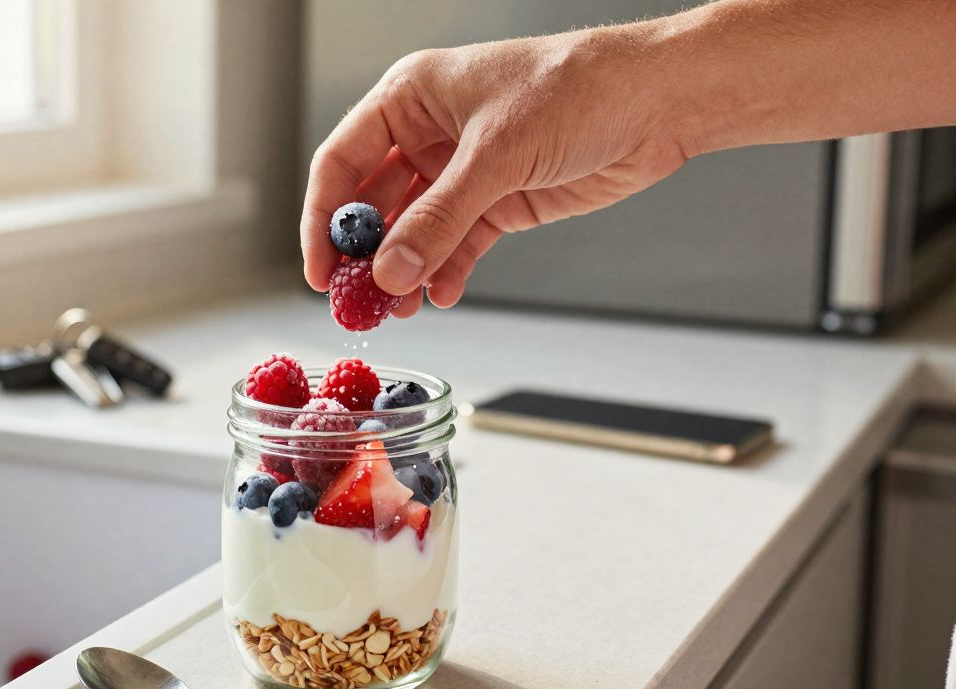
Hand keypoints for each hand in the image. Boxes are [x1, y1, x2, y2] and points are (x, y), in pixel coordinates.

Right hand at [300, 29, 688, 316]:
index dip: (324, 219)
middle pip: (374, 204)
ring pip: (414, 232)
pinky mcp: (498, 202)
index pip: (342, 163)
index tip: (320, 270)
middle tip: (355, 303)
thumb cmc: (577, 88)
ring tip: (398, 311)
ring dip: (404, 273)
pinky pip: (455, 246)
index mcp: (410, 98)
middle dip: (365, 256)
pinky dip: (446, 273)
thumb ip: (439, 220)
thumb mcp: (495, 154)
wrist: (658, 102)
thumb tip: (390, 274)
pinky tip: (441, 297)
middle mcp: (428, 135)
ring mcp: (462, 171)